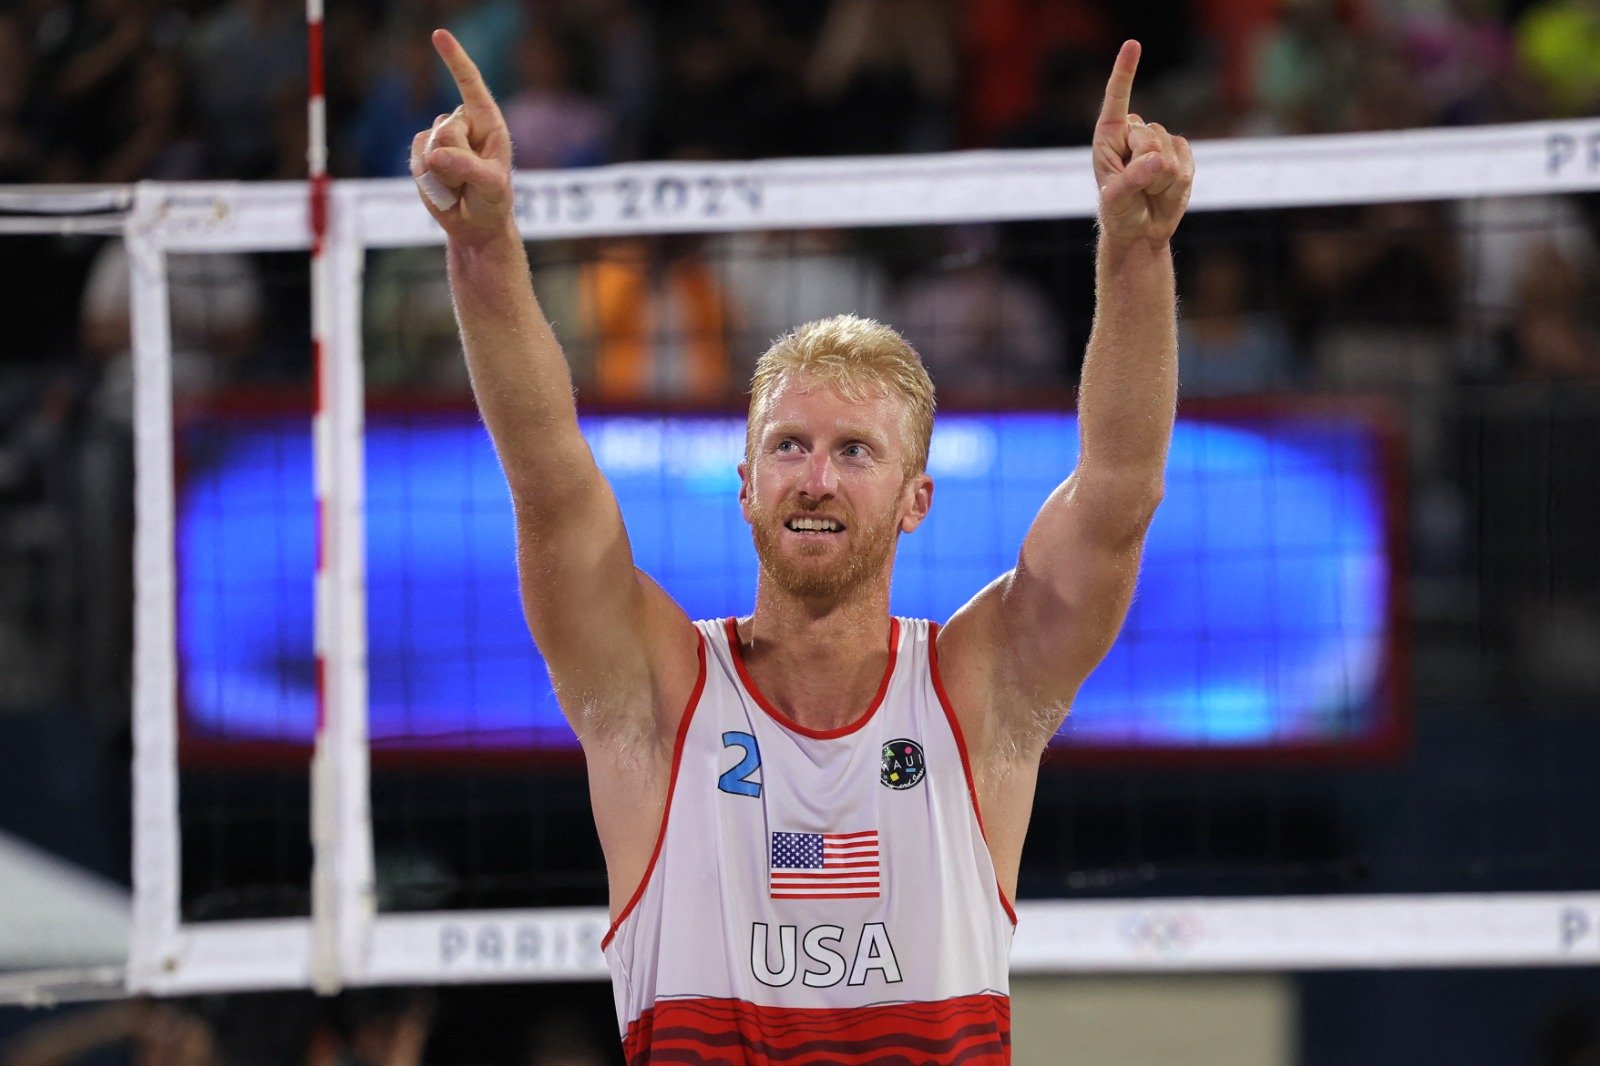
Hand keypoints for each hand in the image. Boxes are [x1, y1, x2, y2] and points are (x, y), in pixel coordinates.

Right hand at [411, 29, 513, 236]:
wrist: (475, 224)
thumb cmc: (493, 202)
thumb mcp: (491, 186)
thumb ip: (468, 168)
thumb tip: (435, 155)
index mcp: (488, 122)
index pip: (470, 84)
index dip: (455, 60)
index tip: (438, 35)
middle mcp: (463, 124)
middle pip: (445, 130)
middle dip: (455, 160)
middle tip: (470, 182)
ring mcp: (440, 138)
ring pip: (428, 146)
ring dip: (442, 175)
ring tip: (459, 187)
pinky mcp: (422, 153)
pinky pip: (416, 161)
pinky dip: (429, 182)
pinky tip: (444, 189)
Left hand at [1092, 40, 1193, 247]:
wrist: (1141, 231)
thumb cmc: (1118, 213)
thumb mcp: (1116, 200)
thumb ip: (1133, 179)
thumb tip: (1159, 158)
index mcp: (1110, 136)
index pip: (1117, 99)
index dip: (1125, 72)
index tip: (1133, 44)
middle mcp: (1134, 133)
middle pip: (1150, 134)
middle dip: (1146, 166)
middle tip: (1137, 189)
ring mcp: (1160, 142)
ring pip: (1170, 149)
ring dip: (1161, 179)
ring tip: (1149, 192)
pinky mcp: (1181, 154)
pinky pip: (1187, 159)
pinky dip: (1178, 182)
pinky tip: (1165, 191)